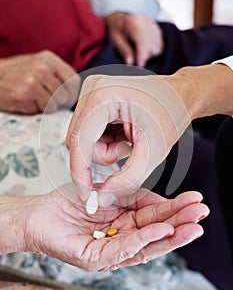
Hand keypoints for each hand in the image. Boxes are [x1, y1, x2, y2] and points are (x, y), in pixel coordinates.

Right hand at [0, 50, 77, 113]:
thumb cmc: (18, 73)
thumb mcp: (38, 64)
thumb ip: (57, 74)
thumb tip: (77, 93)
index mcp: (49, 59)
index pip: (73, 81)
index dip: (73, 94)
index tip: (67, 99)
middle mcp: (42, 68)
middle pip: (64, 95)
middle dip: (57, 102)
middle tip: (44, 99)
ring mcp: (32, 81)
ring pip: (54, 105)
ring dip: (45, 106)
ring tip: (33, 98)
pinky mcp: (23, 94)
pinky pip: (40, 110)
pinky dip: (33, 109)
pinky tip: (24, 100)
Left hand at [2, 185, 208, 270]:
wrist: (40, 212)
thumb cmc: (72, 201)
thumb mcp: (110, 193)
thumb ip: (133, 197)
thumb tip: (162, 201)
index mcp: (126, 224)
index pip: (156, 218)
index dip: (176, 210)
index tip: (195, 199)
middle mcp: (122, 240)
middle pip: (156, 234)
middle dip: (181, 223)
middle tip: (203, 214)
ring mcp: (110, 252)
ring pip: (146, 246)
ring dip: (171, 236)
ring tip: (193, 226)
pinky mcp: (96, 259)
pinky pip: (124, 249)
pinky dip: (145, 239)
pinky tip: (163, 230)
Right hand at [67, 74, 189, 202]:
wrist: (179, 94)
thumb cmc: (171, 113)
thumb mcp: (154, 151)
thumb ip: (128, 179)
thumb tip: (101, 199)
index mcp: (103, 95)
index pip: (78, 142)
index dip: (80, 173)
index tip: (86, 197)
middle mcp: (91, 89)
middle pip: (78, 142)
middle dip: (103, 156)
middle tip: (129, 150)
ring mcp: (90, 93)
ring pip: (82, 141)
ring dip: (106, 150)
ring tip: (129, 139)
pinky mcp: (92, 102)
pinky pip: (87, 134)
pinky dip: (105, 142)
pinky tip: (123, 133)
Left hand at [106, 12, 163, 66]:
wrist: (120, 19)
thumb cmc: (116, 29)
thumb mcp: (115, 39)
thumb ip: (124, 50)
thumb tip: (130, 63)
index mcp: (133, 22)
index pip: (142, 40)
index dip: (142, 54)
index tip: (140, 65)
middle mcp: (145, 21)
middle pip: (151, 44)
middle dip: (145, 56)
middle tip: (136, 61)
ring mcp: (153, 25)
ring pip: (157, 46)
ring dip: (150, 55)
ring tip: (139, 54)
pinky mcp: (157, 29)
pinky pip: (160, 45)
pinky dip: (153, 51)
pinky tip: (145, 51)